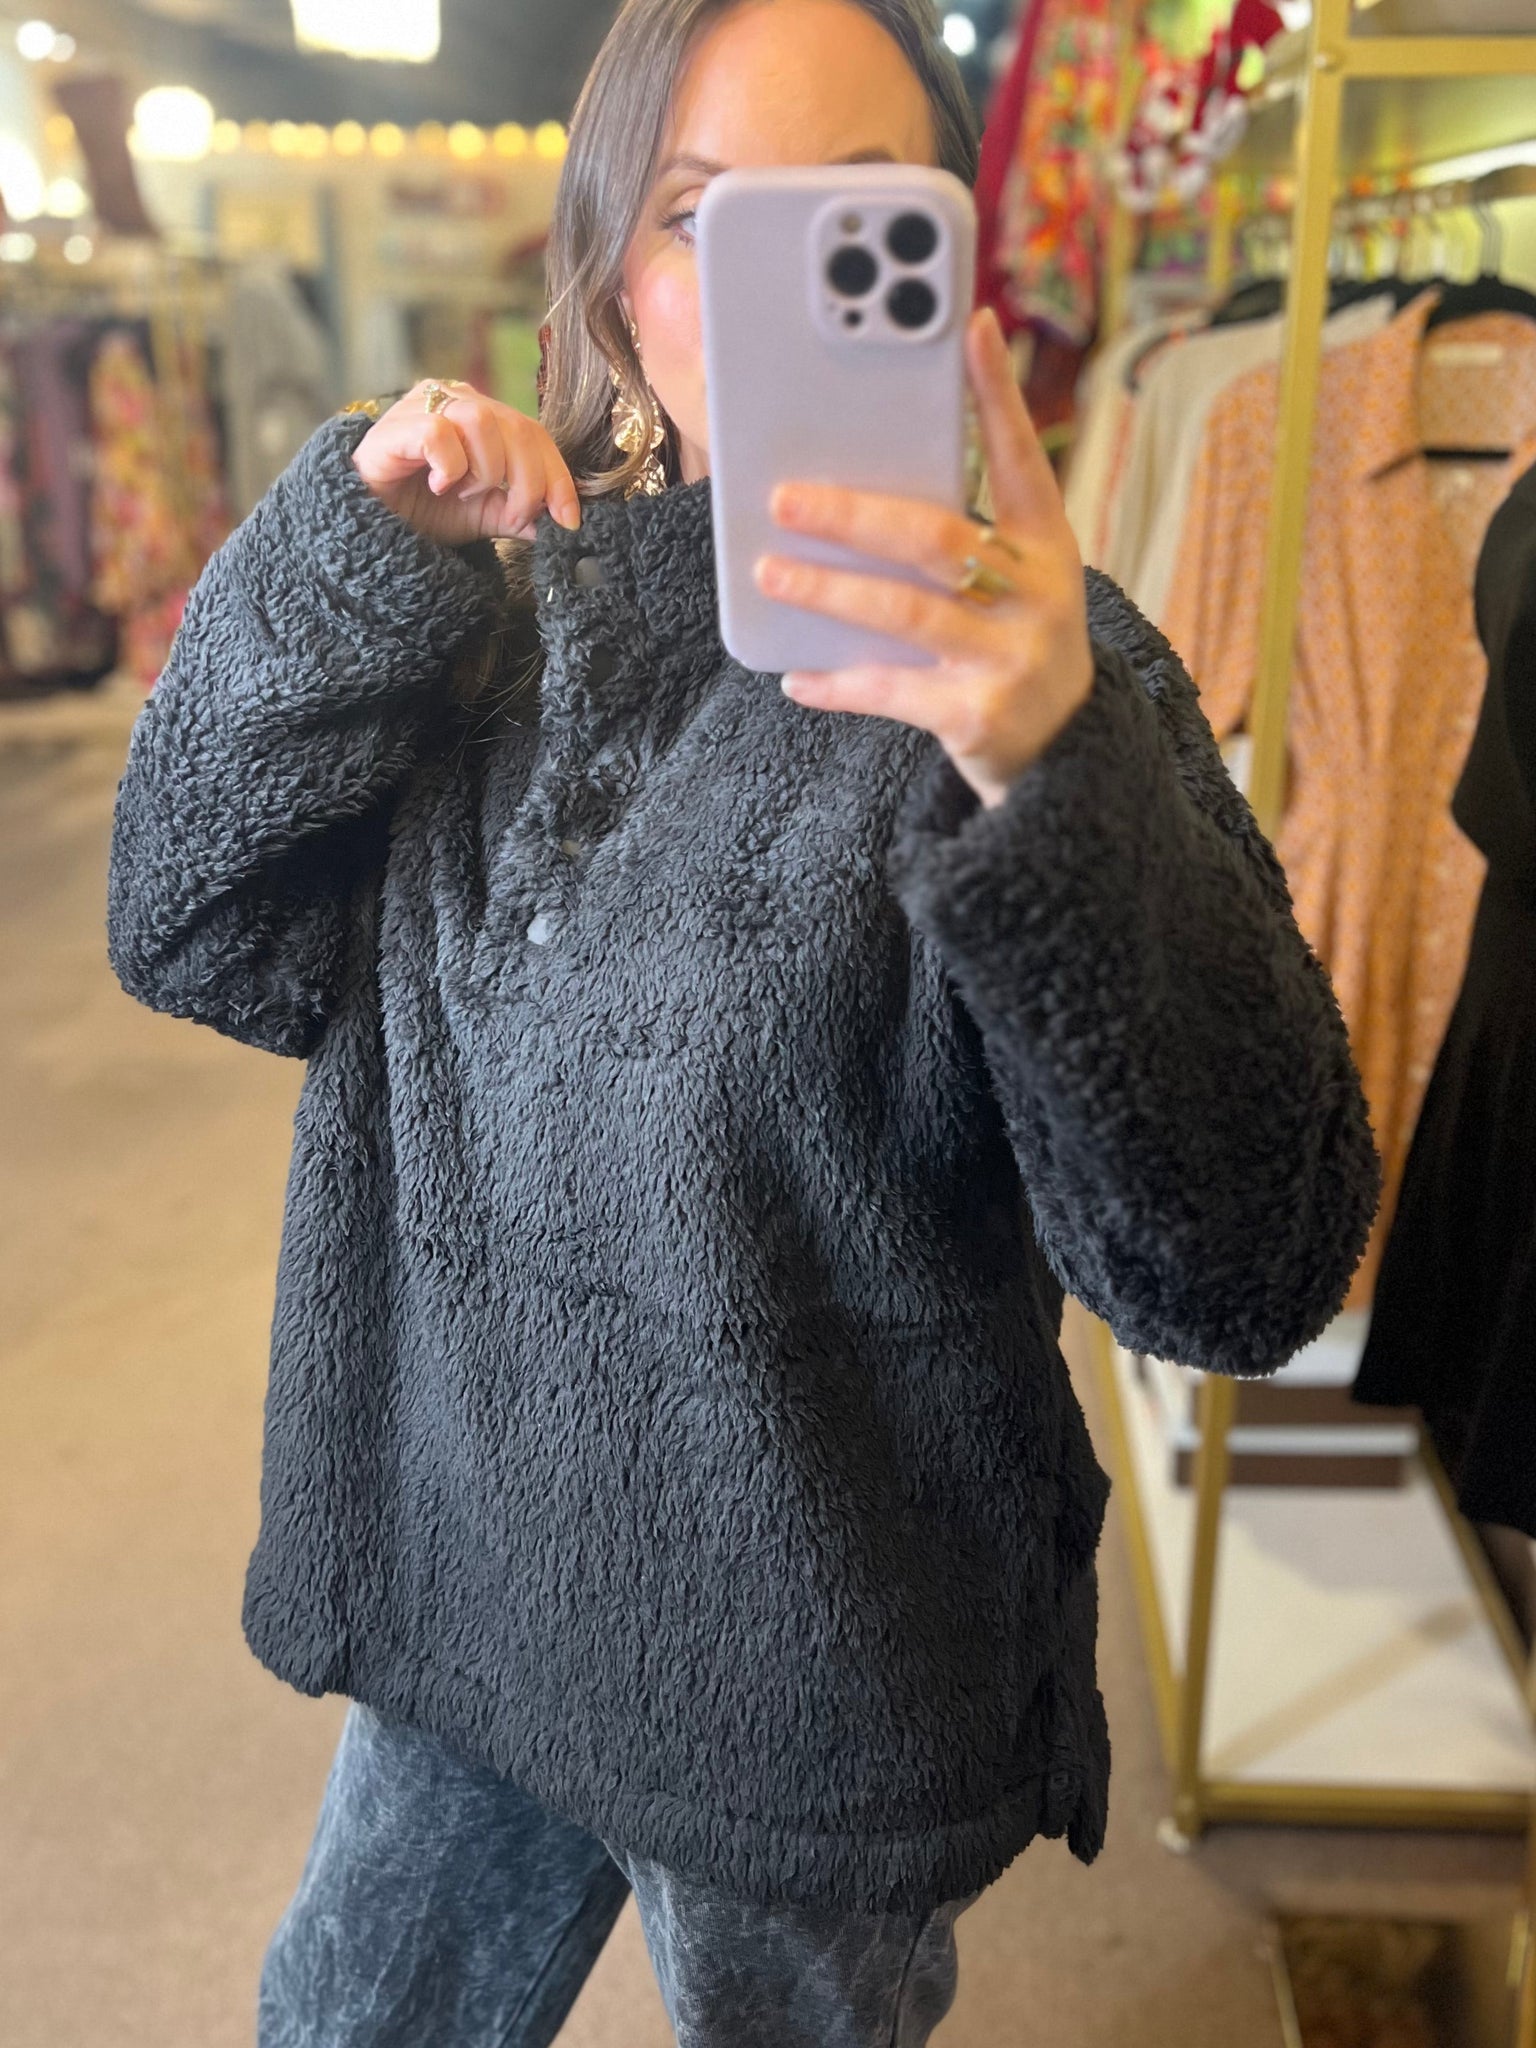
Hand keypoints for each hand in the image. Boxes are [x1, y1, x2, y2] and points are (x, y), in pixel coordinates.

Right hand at [351, 379, 581, 544]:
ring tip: (467, 493)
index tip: (568, 519)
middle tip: (515, 515)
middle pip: (517, 427)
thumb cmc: (423, 510)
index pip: (535, 434)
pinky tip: (439, 486)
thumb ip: (521, 512)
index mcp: (484, 416)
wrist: (368, 525)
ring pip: (482, 422)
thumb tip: (562, 523)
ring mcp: (424, 408)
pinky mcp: (395, 426)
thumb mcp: (484, 515)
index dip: (557, 476)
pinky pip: (438, 432)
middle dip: (528, 481)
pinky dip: (450, 465)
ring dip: (487, 470)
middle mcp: (457, 402)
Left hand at [755, 306, 1094, 808]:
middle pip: (936, 538)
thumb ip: (959, 533)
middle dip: (853, 515)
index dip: (996, 394)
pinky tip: (795, 676)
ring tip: (769, 570)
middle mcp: (1038, 595)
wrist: (1064, 754)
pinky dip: (837, 683)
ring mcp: (1012, 657)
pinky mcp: (980, 716)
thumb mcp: (1013, 581)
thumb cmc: (1014, 643)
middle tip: (784, 497)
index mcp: (1046, 544)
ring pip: (905, 613)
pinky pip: (891, 691)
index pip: (1020, 456)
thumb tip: (853, 484)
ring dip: (828, 591)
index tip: (970, 326)